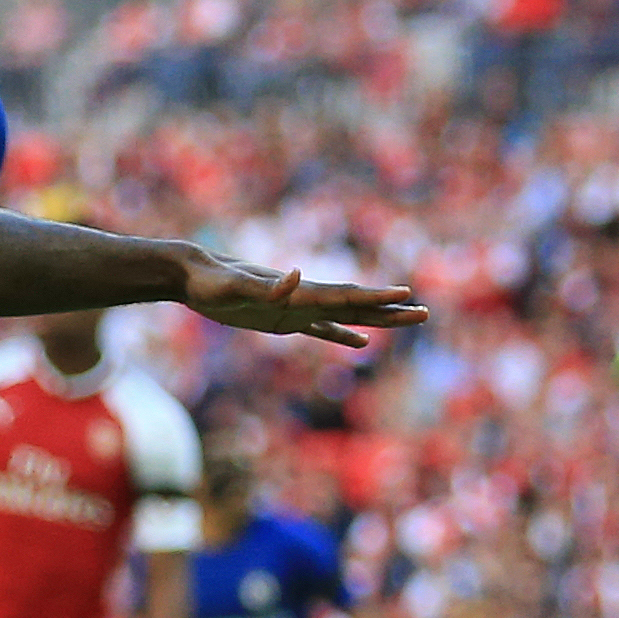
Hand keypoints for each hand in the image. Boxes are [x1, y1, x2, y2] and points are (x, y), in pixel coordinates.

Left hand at [178, 251, 427, 349]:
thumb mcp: (232, 288)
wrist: (192, 274)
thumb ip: (264, 287)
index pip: (345, 296)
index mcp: (298, 292)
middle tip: (426, 314)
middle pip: (356, 305)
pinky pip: (321, 330)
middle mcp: (303, 297)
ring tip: (408, 319)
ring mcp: (296, 308)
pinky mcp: (283, 320)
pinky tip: (361, 343)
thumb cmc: (210, 282)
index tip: (406, 296)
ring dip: (376, 319)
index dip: (375, 297)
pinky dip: (342, 335)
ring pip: (346, 315)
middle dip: (390, 310)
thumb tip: (296, 275)